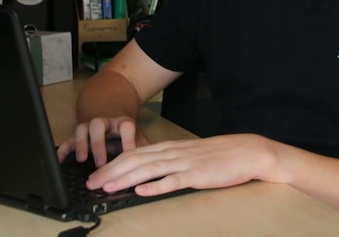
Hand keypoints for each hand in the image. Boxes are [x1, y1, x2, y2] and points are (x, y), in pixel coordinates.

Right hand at [56, 115, 149, 166]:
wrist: (111, 114)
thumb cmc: (125, 132)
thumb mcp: (137, 136)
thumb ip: (145, 146)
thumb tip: (156, 160)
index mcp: (122, 122)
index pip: (126, 127)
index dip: (128, 140)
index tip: (130, 156)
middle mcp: (105, 122)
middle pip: (99, 126)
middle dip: (99, 144)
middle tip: (100, 163)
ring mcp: (90, 127)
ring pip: (83, 128)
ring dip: (82, 144)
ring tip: (81, 159)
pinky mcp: (79, 134)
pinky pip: (68, 139)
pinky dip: (63, 149)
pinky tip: (59, 160)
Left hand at [86, 134, 275, 195]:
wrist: (247, 151)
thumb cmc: (219, 156)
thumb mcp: (189, 154)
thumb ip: (169, 161)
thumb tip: (146, 172)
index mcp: (171, 147)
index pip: (134, 154)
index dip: (113, 164)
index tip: (95, 174)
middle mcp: (174, 152)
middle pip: (136, 160)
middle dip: (111, 171)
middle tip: (91, 183)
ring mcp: (185, 163)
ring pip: (149, 169)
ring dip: (126, 178)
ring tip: (107, 186)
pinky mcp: (197, 175)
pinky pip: (173, 181)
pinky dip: (156, 186)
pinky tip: (141, 191)